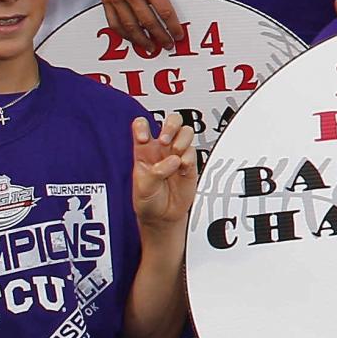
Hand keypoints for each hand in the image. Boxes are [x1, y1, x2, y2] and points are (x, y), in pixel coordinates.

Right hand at [101, 0, 184, 54]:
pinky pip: (113, 21)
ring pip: (129, 26)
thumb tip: (169, 12)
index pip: (165, 12)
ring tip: (149, 47)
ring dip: (140, 39)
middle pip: (148, 22)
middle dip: (159, 36)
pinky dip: (123, 33)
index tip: (178, 35)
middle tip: (166, 45)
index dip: (173, 27)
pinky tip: (131, 38)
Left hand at [130, 112, 198, 231]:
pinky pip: (194, 152)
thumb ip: (156, 172)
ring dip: (182, 139)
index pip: (142, 126)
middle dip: (170, 126)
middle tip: (165, 140)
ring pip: (186, 132)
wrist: (163, 216)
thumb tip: (173, 160)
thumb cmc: (148, 200)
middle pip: (171, 121)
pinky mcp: (190, 164)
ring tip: (177, 154)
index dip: (143, 126)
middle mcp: (161, 150)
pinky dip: (190, 158)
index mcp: (143, 151)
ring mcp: (177, 155)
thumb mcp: (144, 187)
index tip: (145, 138)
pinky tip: (183, 168)